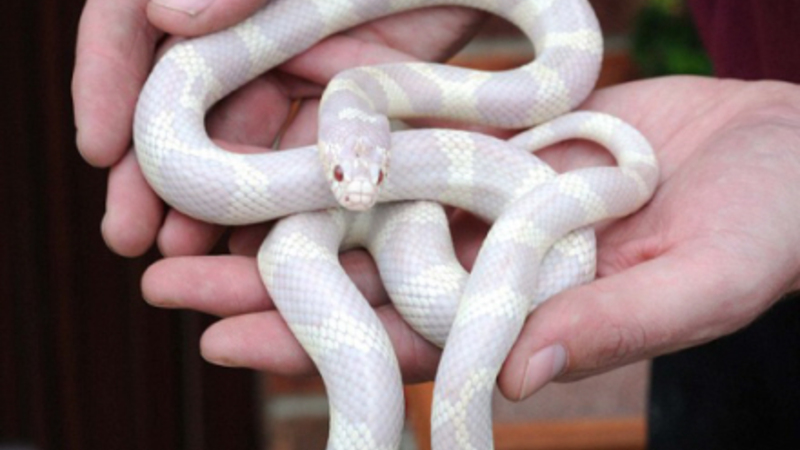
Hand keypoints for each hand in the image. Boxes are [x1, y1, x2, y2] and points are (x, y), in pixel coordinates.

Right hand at [72, 0, 483, 256]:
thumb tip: (165, 14)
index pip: (132, 26)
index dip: (105, 84)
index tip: (97, 149)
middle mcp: (246, 36)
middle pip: (182, 108)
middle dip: (155, 173)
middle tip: (129, 235)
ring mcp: (297, 77)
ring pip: (238, 148)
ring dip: (211, 204)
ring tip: (187, 253)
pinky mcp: (348, 114)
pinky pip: (304, 166)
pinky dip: (280, 206)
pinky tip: (258, 248)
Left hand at [142, 76, 799, 397]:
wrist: (786, 154)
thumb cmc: (764, 233)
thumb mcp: (697, 286)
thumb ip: (607, 330)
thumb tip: (514, 383)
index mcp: (517, 311)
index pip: (396, 335)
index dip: (310, 339)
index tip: (217, 337)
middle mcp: (485, 253)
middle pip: (357, 266)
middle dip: (262, 271)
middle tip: (162, 272)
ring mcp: (486, 187)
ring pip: (367, 191)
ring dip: (287, 191)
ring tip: (194, 193)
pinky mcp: (498, 128)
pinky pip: (411, 118)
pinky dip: (351, 113)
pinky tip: (283, 100)